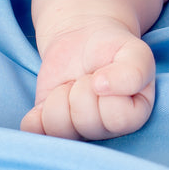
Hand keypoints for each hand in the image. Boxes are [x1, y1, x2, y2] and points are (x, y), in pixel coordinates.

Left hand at [20, 17, 155, 140]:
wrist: (83, 37)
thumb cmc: (113, 47)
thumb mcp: (134, 51)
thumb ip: (134, 71)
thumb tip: (102, 86)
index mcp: (133, 117)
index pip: (118, 118)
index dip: (105, 89)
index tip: (103, 74)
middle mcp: (105, 131)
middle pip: (86, 123)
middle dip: (81, 91)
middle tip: (87, 77)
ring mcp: (75, 132)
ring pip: (58, 128)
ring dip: (59, 97)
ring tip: (71, 85)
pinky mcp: (48, 127)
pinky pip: (34, 132)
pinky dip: (35, 116)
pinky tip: (51, 96)